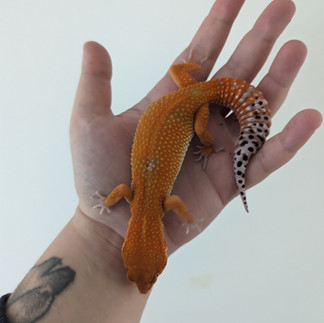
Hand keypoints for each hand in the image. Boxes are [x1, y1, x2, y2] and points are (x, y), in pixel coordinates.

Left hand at [70, 0, 321, 258]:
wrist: (113, 227)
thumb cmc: (98, 179)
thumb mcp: (88, 125)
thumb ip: (95, 85)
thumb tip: (93, 44)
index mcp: (169, 104)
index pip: (199, 56)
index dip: (217, 24)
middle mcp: (197, 122)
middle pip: (234, 74)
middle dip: (258, 40)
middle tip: (284, 7)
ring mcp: (215, 151)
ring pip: (253, 111)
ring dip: (276, 81)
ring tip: (296, 50)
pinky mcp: (228, 182)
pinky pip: (262, 159)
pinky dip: (286, 142)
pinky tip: (307, 117)